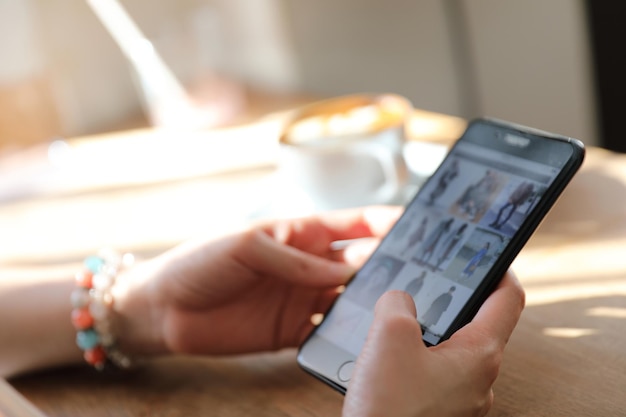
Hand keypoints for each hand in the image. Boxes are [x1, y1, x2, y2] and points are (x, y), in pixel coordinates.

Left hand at [113, 206, 401, 355]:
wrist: (162, 310)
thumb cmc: (199, 262)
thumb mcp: (246, 246)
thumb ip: (293, 258)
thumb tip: (339, 271)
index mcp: (300, 233)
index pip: (353, 224)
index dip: (385, 223)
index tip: (417, 228)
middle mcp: (308, 265)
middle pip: (360, 264)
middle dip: (388, 267)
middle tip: (418, 276)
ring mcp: (302, 298)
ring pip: (350, 299)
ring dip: (371, 303)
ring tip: (396, 309)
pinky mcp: (292, 330)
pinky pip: (327, 332)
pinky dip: (345, 335)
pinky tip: (361, 338)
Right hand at [343, 271, 524, 416]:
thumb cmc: (389, 409)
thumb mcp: (389, 335)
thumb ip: (398, 303)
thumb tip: (399, 300)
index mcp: (480, 355)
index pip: (508, 300)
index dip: (500, 270)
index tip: (491, 256)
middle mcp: (479, 380)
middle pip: (478, 326)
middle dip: (453, 303)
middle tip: (433, 285)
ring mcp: (461, 401)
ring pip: (453, 352)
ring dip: (430, 334)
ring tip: (401, 325)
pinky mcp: (440, 412)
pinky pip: (436, 375)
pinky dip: (418, 359)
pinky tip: (391, 359)